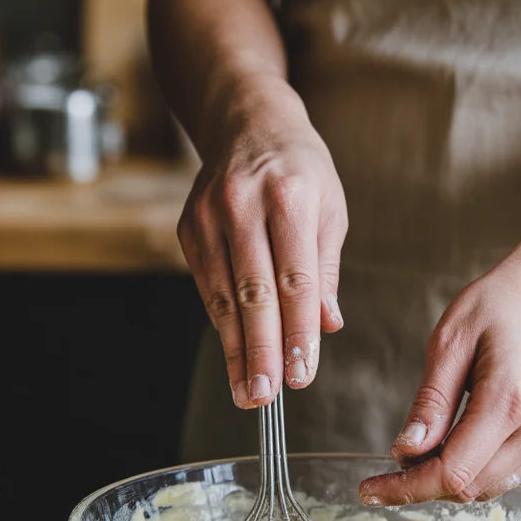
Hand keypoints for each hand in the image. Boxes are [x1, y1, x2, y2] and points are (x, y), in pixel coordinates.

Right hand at [177, 84, 347, 406]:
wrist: (247, 121)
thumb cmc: (300, 171)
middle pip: (255, 294)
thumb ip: (325, 272)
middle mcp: (244, 205)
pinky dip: (222, 326)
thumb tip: (326, 325)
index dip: (298, 334)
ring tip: (248, 393)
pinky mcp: (190, 229)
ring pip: (225, 297)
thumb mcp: (330, 211)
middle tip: (266, 399)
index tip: (302, 375)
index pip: (296, 281)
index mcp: (290, 198)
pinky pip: (208, 288)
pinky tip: (233, 358)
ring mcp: (210, 216)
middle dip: (261, 353)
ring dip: (236, 351)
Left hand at [359, 255, 520, 505]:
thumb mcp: (449, 342)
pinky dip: (472, 471)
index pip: (454, 471)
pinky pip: (503, 477)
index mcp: (511, 399)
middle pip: (468, 487)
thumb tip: (405, 453)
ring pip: (485, 489)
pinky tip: (455, 444)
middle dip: (421, 484)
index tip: (369, 490)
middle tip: (388, 467)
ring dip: (446, 481)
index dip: (407, 488)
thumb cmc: (495, 308)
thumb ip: (430, 402)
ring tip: (423, 450)